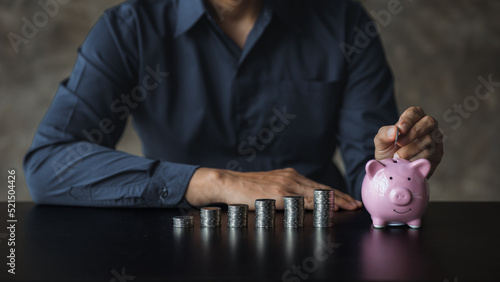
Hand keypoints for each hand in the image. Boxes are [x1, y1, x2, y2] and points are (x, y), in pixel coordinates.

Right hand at [185, 167, 361, 210]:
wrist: (228, 183)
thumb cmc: (247, 188)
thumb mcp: (270, 186)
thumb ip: (285, 191)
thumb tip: (297, 202)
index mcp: (290, 175)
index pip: (318, 185)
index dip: (335, 193)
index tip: (347, 199)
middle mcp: (291, 177)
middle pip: (322, 188)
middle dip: (341, 197)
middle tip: (356, 204)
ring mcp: (286, 184)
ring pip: (317, 193)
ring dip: (335, 200)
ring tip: (349, 207)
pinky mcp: (279, 193)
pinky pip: (303, 200)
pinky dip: (318, 204)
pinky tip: (328, 208)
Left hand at [374, 106, 443, 176]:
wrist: (393, 170)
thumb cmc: (388, 150)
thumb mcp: (381, 141)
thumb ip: (385, 133)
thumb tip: (395, 130)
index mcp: (414, 118)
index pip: (415, 113)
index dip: (408, 119)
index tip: (400, 129)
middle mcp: (428, 127)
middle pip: (429, 122)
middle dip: (414, 132)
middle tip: (400, 143)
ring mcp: (435, 140)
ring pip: (430, 140)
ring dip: (412, 149)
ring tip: (398, 156)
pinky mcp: (437, 155)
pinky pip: (432, 155)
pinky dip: (417, 159)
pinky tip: (407, 163)